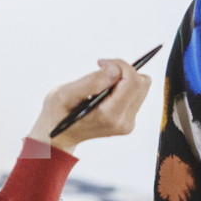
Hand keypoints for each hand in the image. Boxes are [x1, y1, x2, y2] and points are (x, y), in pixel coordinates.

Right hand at [29, 59, 152, 152]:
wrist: (59, 136)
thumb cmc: (58, 115)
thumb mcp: (65, 95)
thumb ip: (91, 82)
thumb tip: (116, 70)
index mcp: (109, 116)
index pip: (132, 82)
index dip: (120, 65)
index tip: (101, 64)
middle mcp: (123, 121)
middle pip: (141, 83)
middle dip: (123, 69)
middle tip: (101, 69)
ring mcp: (128, 123)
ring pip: (141, 87)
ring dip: (123, 77)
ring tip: (101, 82)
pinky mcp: (129, 120)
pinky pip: (135, 94)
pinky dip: (123, 86)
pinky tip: (105, 91)